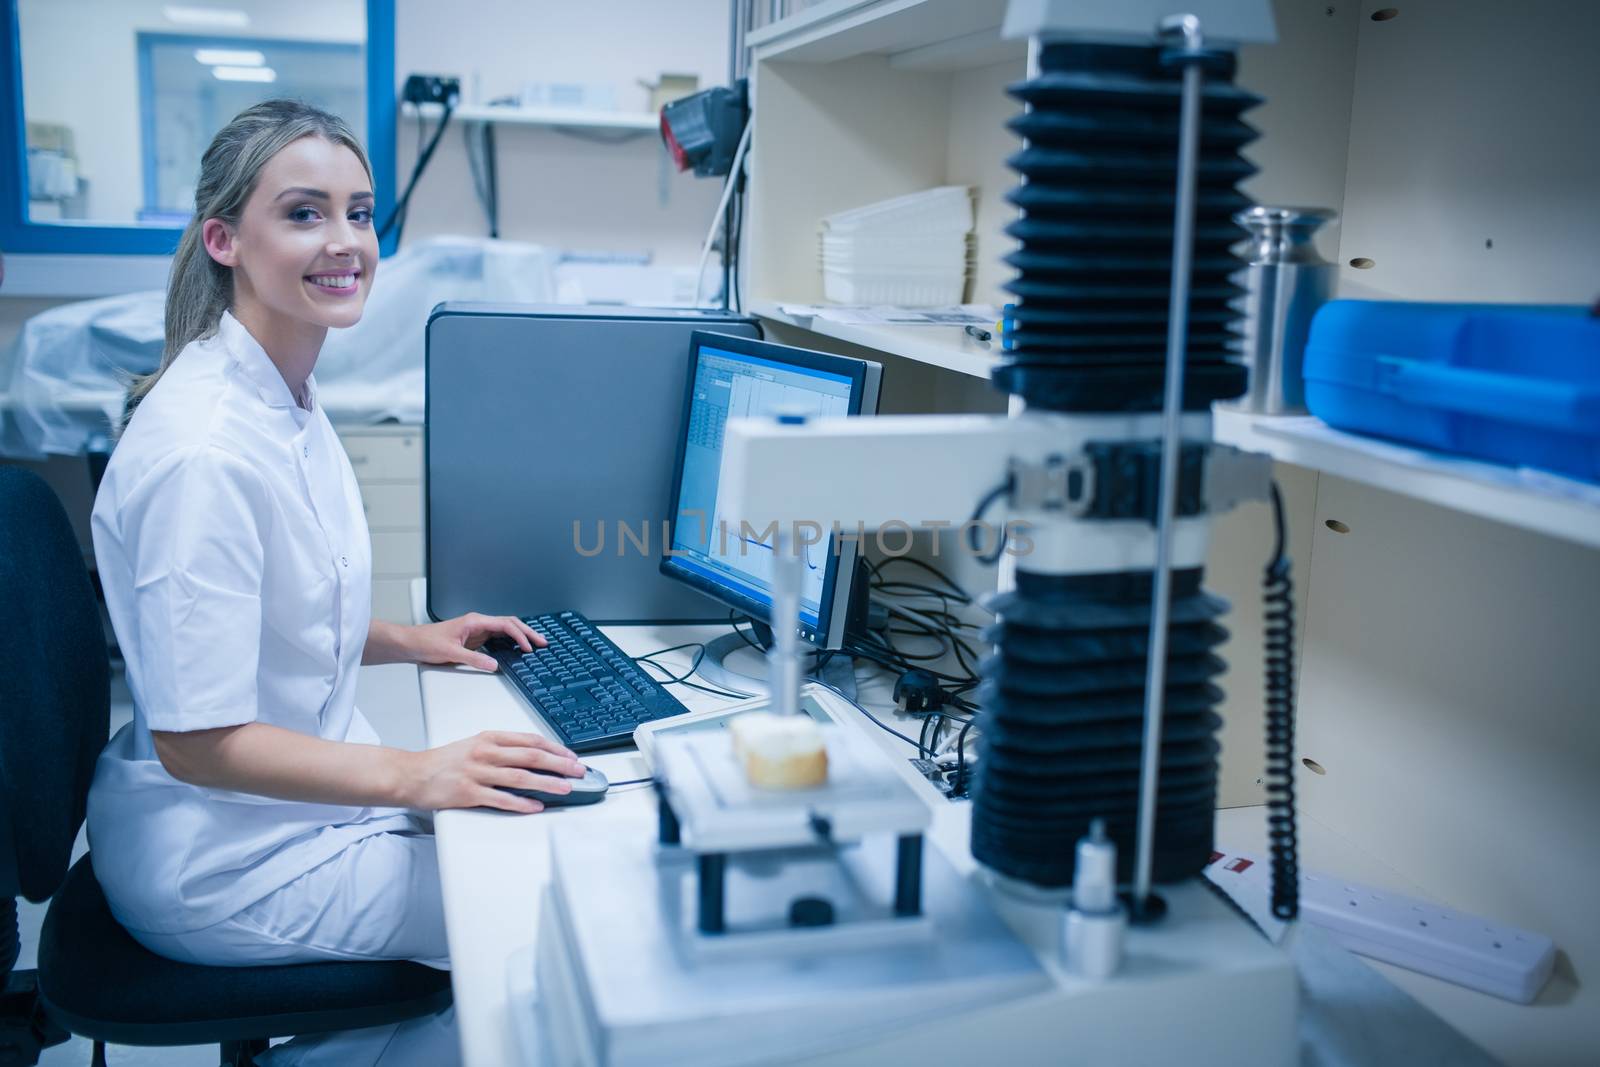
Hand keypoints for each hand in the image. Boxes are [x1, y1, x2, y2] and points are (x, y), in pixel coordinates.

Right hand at [404, 731, 582, 813]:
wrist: (411, 774)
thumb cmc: (444, 761)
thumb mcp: (475, 744)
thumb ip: (502, 749)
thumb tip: (534, 758)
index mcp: (489, 738)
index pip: (530, 740)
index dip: (555, 748)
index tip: (571, 755)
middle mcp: (485, 752)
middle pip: (531, 756)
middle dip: (559, 764)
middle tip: (578, 770)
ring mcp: (477, 773)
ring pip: (520, 777)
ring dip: (547, 783)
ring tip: (565, 788)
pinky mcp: (468, 793)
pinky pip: (501, 799)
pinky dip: (521, 803)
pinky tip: (536, 806)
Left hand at [407, 612, 545, 670]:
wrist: (411, 643)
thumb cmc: (426, 642)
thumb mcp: (450, 653)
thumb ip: (474, 659)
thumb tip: (494, 665)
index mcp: (474, 621)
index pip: (505, 625)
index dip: (520, 635)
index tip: (528, 647)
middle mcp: (478, 623)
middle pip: (509, 624)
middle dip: (527, 632)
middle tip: (543, 642)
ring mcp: (477, 631)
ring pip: (505, 630)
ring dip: (521, 636)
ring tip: (535, 644)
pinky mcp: (475, 639)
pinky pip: (498, 638)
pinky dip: (511, 642)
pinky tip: (518, 648)